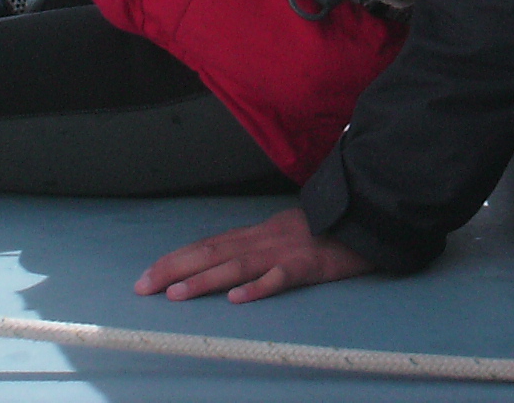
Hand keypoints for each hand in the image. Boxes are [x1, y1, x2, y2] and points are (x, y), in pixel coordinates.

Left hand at [135, 207, 371, 302]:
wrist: (370, 214)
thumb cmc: (329, 228)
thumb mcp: (287, 231)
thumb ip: (259, 245)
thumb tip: (226, 261)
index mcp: (259, 233)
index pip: (209, 244)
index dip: (176, 259)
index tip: (146, 275)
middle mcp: (265, 239)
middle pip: (214, 252)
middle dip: (174, 269)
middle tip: (142, 288)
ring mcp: (287, 250)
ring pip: (239, 265)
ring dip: (205, 279)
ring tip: (176, 294)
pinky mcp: (311, 264)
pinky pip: (282, 277)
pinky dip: (259, 287)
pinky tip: (237, 299)